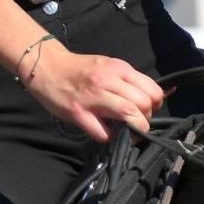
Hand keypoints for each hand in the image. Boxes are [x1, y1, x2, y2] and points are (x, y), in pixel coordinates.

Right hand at [25, 46, 164, 140]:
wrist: (47, 67)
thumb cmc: (80, 69)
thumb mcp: (108, 66)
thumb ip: (127, 80)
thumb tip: (148, 99)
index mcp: (119, 68)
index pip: (151, 89)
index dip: (156, 104)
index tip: (149, 110)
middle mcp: (108, 80)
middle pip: (143, 103)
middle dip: (146, 118)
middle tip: (139, 122)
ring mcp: (92, 97)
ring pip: (127, 114)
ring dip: (134, 128)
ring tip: (130, 132)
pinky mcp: (78, 113)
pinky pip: (102, 132)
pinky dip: (110, 137)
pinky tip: (108, 133)